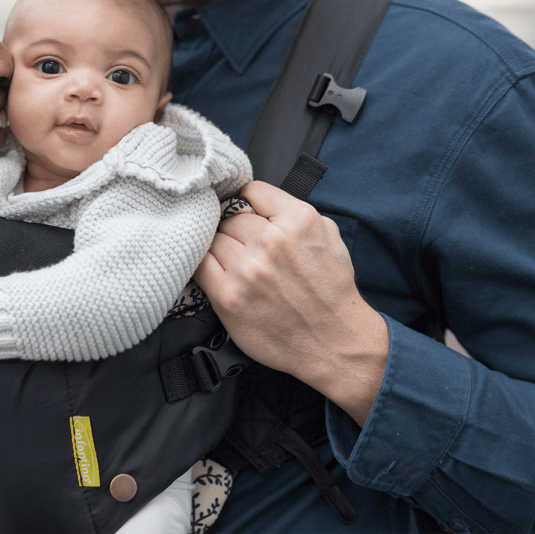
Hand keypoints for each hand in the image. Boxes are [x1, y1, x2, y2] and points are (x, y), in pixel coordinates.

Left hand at [194, 181, 388, 425]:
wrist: (334, 343)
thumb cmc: (331, 290)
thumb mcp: (328, 236)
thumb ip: (293, 213)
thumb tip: (257, 202)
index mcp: (299, 220)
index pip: (250, 191)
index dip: (246, 203)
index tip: (244, 213)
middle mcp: (272, 241)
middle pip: (228, 217)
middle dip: (234, 229)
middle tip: (243, 246)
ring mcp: (248, 270)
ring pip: (212, 239)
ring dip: (221, 249)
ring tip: (235, 263)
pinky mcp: (228, 296)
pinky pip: (199, 265)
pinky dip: (205, 265)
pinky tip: (218, 272)